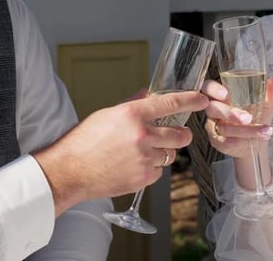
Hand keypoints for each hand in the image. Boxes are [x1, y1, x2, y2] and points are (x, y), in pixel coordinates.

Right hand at [33, 91, 208, 215]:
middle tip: (176, 134)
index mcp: (133, 115)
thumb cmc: (84, 141)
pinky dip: (152, 168)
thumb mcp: (107, 114)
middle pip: (181, 135)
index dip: (191, 101)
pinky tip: (133, 166)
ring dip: (162, 153)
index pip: (171, 103)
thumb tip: (149, 94)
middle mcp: (142, 136)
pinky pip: (159, 171)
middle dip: (181, 134)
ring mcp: (144, 159)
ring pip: (170, 155)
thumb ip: (133, 104)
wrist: (70, 171)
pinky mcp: (143, 178)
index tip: (202, 100)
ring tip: (141, 152)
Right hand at [202, 77, 272, 158]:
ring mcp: (213, 127)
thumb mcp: (264, 106)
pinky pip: (227, 142)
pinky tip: (256, 140)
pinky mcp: (217, 142)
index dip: (214, 90)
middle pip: (213, 108)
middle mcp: (214, 110)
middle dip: (230, 113)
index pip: (209, 88)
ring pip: (224, 127)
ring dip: (245, 130)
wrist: (256, 143)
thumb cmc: (255, 119)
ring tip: (263, 130)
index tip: (226, 94)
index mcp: (221, 96)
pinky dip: (244, 141)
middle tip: (248, 118)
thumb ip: (267, 94)